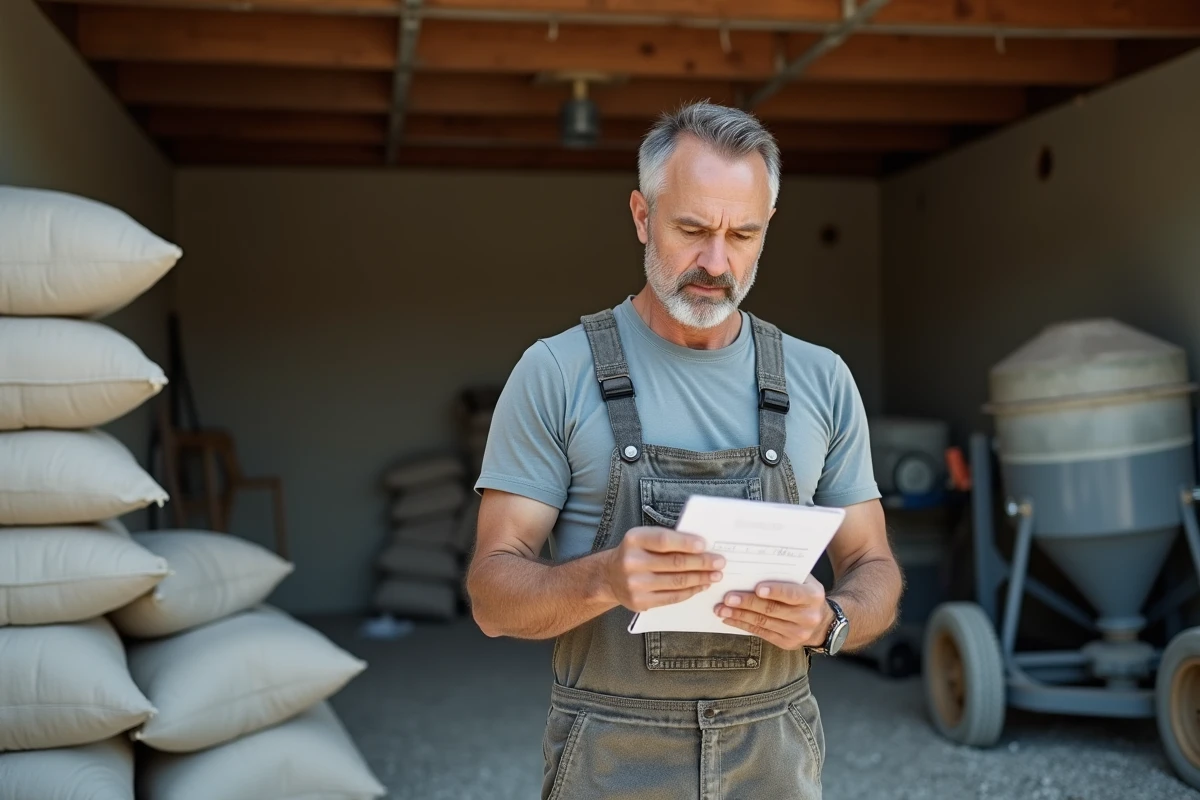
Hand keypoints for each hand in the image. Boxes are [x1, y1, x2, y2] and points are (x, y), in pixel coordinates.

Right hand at [603, 527, 724, 612]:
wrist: (609, 577)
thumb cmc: (635, 553)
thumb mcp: (643, 539)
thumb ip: (666, 540)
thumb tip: (701, 546)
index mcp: (634, 540)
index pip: (664, 540)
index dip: (686, 543)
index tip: (705, 545)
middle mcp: (632, 562)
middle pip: (674, 563)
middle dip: (701, 563)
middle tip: (719, 562)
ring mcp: (635, 585)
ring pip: (676, 582)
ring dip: (700, 578)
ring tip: (715, 575)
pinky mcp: (641, 602)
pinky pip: (672, 597)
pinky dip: (690, 591)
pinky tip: (701, 586)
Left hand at [714, 574, 831, 650]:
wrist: (823, 623)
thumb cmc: (805, 594)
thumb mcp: (805, 581)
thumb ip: (786, 574)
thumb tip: (756, 563)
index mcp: (812, 596)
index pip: (792, 593)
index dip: (775, 591)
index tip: (757, 588)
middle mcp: (807, 616)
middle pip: (772, 609)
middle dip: (747, 603)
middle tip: (728, 598)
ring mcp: (797, 633)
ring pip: (763, 623)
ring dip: (739, 615)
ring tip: (721, 609)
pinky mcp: (786, 643)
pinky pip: (761, 633)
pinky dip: (743, 625)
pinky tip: (729, 619)